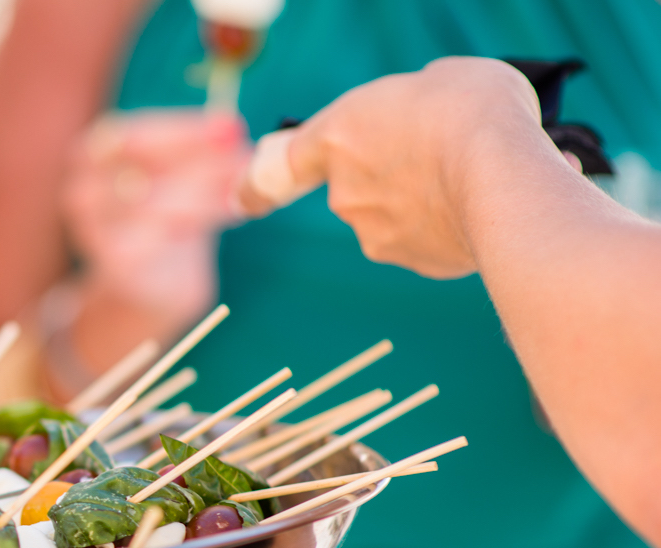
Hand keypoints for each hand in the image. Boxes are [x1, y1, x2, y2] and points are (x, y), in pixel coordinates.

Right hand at [63, 109, 251, 329]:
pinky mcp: (113, 265)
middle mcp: (80, 189)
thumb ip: (204, 152)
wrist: (149, 282)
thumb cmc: (167, 214)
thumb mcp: (185, 173)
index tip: (232, 128)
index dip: (183, 131)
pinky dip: (200, 225)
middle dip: (199, 160)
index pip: (133, 134)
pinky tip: (235, 213)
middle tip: (246, 156)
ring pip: (151, 204)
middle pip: (138, 166)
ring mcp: (91, 230)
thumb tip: (234, 129)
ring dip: (205, 193)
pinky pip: (158, 241)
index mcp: (89, 154)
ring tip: (245, 186)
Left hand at [235, 57, 546, 278]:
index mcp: (337, 138)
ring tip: (475, 175)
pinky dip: (451, 226)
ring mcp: (377, 234)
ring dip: (426, 199)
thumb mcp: (440, 79)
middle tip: (442, 149)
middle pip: (358, 183)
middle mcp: (346, 195)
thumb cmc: (473, 112)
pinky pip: (430, 238)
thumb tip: (421, 122)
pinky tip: (486, 205)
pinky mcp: (417, 262)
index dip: (261, 182)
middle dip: (392, 172)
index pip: (281, 165)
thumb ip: (412, 106)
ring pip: (396, 213)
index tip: (244, 201)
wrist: (508, 178)